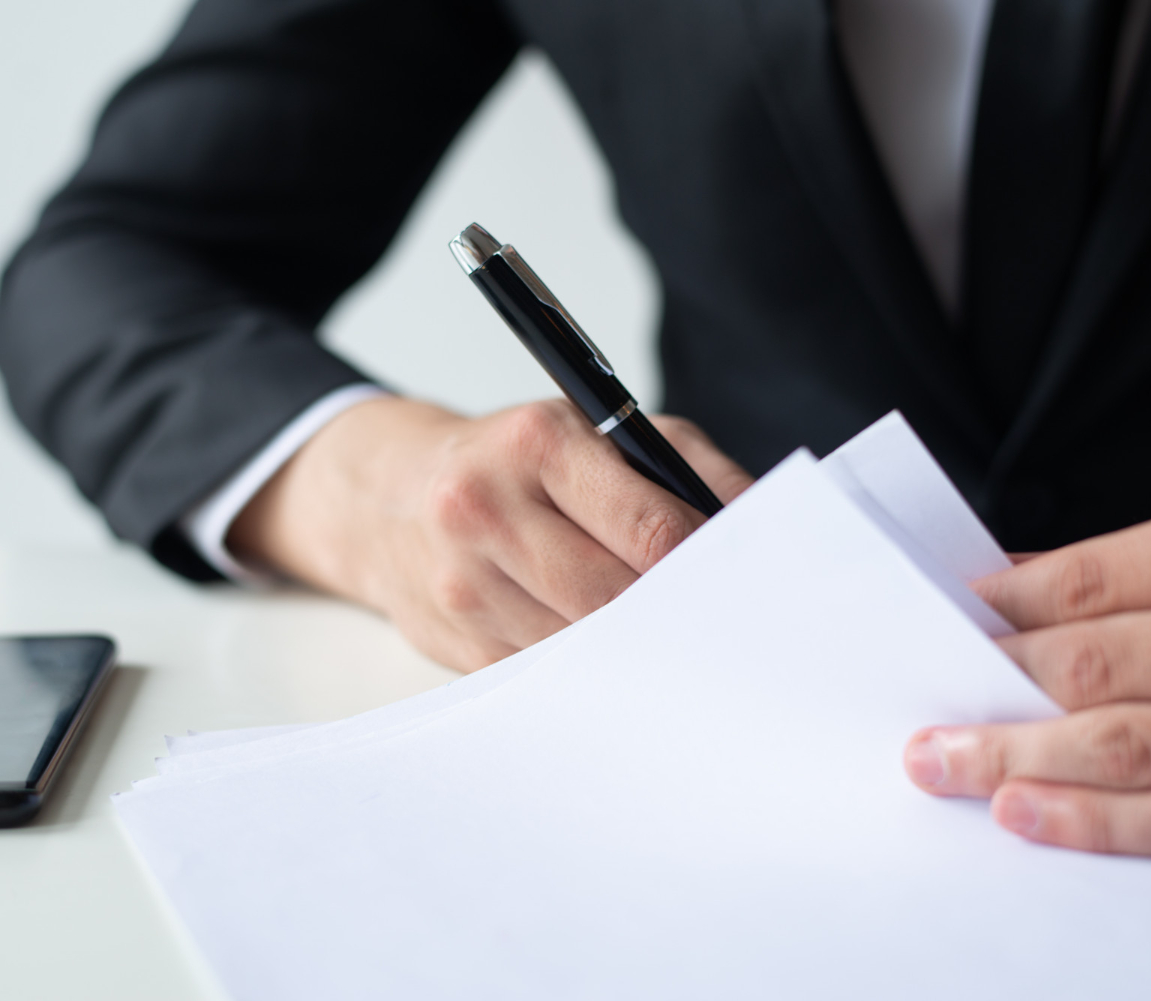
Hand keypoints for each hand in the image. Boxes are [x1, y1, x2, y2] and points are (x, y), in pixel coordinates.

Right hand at [229, 397, 751, 671]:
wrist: (390, 496)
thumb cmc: (514, 460)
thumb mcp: (599, 429)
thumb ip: (686, 466)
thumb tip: (759, 522)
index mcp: (536, 444)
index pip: (649, 528)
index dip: (706, 565)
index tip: (739, 580)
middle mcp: (488, 510)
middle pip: (616, 599)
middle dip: (673, 616)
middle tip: (717, 623)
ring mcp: (465, 584)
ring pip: (583, 648)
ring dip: (636, 653)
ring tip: (672, 643)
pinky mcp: (457, 643)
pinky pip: (547, 677)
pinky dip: (590, 675)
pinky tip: (615, 662)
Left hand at [904, 471, 1150, 855]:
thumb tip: (1023, 578)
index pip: (1092, 584)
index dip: (1002, 611)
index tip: (939, 630)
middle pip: (1096, 667)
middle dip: (993, 691)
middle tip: (920, 719)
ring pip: (1135, 748)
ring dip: (1025, 762)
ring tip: (949, 768)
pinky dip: (1111, 825)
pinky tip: (1037, 816)